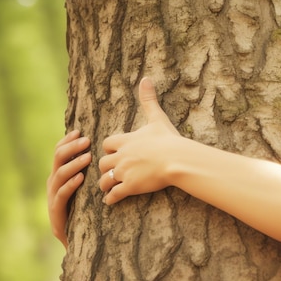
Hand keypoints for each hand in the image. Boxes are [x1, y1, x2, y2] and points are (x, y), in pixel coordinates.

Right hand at [46, 130, 91, 247]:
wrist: (75, 238)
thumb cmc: (84, 209)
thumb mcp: (85, 187)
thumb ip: (88, 171)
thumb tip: (103, 152)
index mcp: (59, 175)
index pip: (59, 153)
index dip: (67, 141)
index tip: (79, 131)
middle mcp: (53, 182)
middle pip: (58, 159)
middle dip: (71, 148)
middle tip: (86, 140)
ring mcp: (53, 196)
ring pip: (59, 174)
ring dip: (74, 164)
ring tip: (87, 157)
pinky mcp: (57, 210)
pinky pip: (62, 194)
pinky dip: (71, 184)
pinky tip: (80, 178)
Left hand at [99, 77, 180, 204]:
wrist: (177, 160)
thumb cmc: (169, 140)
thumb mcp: (157, 118)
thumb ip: (149, 100)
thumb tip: (145, 78)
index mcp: (125, 140)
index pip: (108, 144)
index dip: (111, 148)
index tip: (114, 152)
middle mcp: (120, 156)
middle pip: (103, 162)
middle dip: (105, 167)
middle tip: (108, 172)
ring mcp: (123, 172)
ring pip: (104, 179)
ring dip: (105, 184)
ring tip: (107, 188)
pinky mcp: (129, 186)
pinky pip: (113, 194)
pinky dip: (110, 198)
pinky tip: (110, 201)